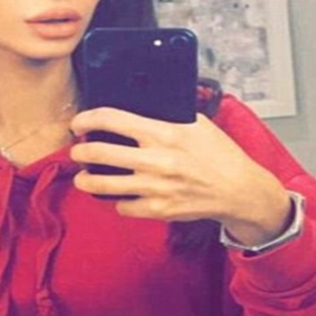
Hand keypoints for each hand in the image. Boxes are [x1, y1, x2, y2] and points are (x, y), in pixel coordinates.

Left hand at [69, 108, 291, 245]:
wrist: (238, 190)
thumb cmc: (218, 154)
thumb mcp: (196, 123)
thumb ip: (167, 114)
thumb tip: (137, 105)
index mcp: (163, 132)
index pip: (111, 118)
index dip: (87, 119)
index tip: (78, 123)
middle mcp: (156, 159)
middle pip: (98, 152)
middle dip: (79, 151)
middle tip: (77, 151)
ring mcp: (155, 187)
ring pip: (102, 184)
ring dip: (86, 180)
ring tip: (83, 177)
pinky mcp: (158, 210)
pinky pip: (122, 206)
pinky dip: (118, 201)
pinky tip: (119, 194)